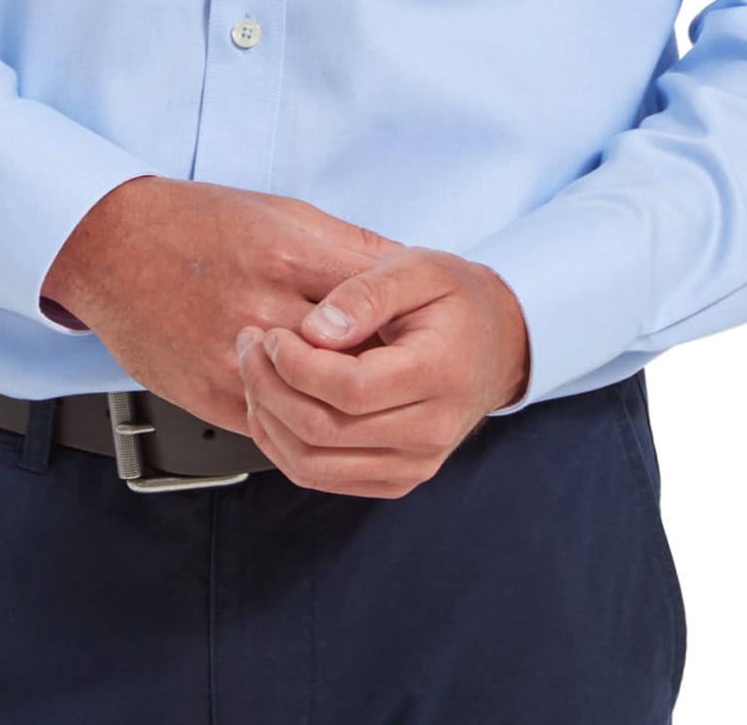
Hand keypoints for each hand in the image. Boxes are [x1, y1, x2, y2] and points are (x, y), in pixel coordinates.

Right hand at [40, 176, 407, 438]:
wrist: (112, 246)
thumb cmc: (197, 222)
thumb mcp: (282, 211)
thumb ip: (346, 246)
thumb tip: (406, 269)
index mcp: (287, 256)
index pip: (372, 300)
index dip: (406, 320)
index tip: (425, 330)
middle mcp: (262, 310)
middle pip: (350, 357)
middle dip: (385, 365)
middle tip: (409, 373)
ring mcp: (233, 359)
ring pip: (315, 404)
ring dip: (345, 403)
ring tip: (367, 396)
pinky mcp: (210, 395)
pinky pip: (275, 427)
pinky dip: (303, 422)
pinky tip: (319, 409)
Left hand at [235, 247, 530, 497]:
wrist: (496, 344)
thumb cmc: (453, 298)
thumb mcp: (416, 268)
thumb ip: (366, 292)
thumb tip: (316, 329)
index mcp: (439, 372)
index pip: (350, 389)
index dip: (295, 364)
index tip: (271, 333)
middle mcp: (430, 431)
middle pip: (325, 432)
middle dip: (270, 388)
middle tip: (249, 346)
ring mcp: (415, 463)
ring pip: (315, 466)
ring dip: (269, 422)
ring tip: (254, 374)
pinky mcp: (397, 479)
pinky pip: (324, 478)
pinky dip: (284, 448)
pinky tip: (272, 406)